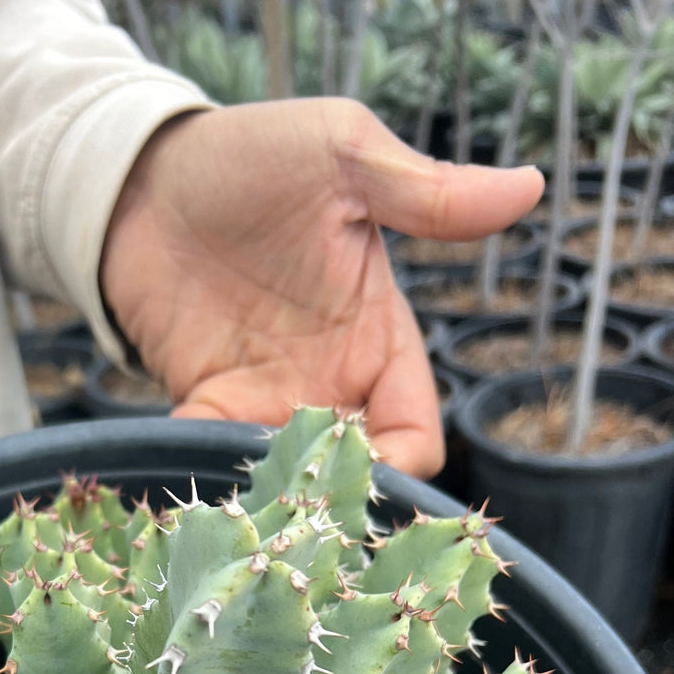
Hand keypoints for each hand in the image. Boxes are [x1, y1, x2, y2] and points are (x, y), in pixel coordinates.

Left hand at [101, 98, 543, 477]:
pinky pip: (215, 460)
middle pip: (353, 478)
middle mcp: (326, 382)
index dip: (401, 467)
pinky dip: (212, 479)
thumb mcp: (344, 159)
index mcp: (377, 336)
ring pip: (288, 484)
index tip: (367, 473)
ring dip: (276, 504)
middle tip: (305, 517)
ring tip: (255, 517)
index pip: (413, 433)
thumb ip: (426, 193)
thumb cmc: (252, 156)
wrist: (143, 174)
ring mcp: (263, 400)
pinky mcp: (205, 406)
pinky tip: (199, 486)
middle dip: (336, 505)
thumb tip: (530, 185)